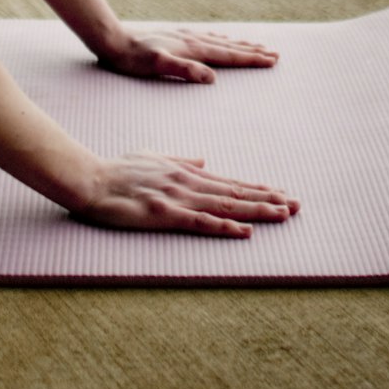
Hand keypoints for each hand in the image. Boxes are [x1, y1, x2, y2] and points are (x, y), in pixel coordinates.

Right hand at [74, 151, 299, 235]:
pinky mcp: (166, 213)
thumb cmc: (118, 170)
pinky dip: (226, 226)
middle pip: (236, 192)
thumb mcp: (153, 158)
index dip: (257, 188)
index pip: (230, 182)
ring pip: (226, 205)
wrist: (91, 179)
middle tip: (297, 205)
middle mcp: (189, 182)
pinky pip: (201, 222)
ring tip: (283, 214)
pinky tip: (245, 231)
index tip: (281, 193)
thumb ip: (180, 160)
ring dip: (257, 210)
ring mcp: (179, 197)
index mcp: (186, 171)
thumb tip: (204, 160)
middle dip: (268, 199)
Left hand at [99, 27, 279, 83]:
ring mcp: (185, 37)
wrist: (113, 41)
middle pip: (230, 46)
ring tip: (256, 46)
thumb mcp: (157, 66)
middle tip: (275, 54)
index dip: (251, 59)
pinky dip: (221, 41)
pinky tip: (221, 40)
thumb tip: (212, 78)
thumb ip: (184, 70)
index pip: (228, 55)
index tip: (272, 60)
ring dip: (240, 45)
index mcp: (192, 48)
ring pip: (220, 41)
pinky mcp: (177, 39)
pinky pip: (207, 39)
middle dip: (252, 51)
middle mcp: (192, 40)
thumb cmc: (133, 59)